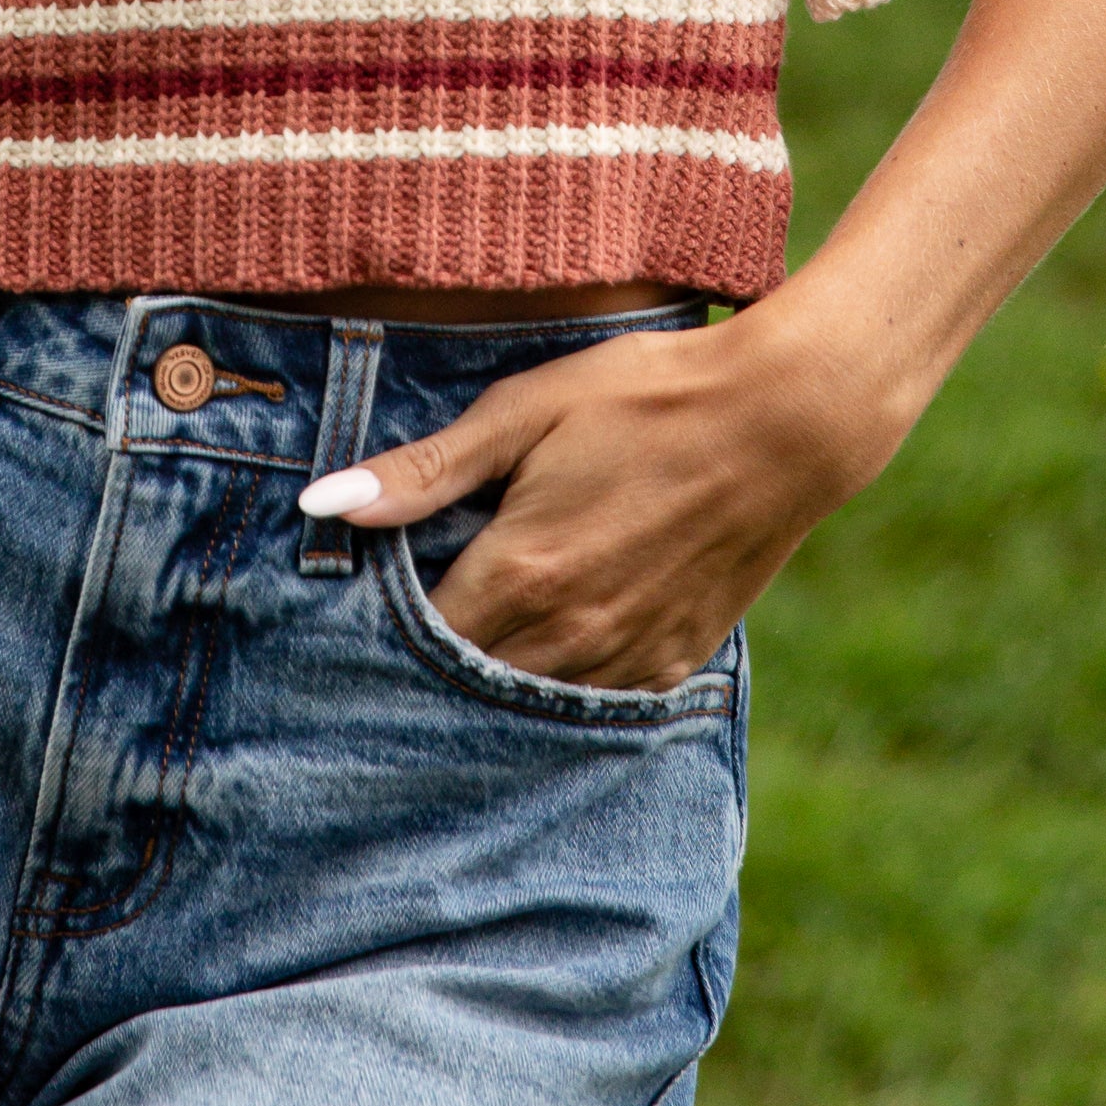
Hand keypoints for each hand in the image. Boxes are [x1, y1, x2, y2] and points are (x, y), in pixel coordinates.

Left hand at [297, 302, 886, 691]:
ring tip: (460, 652)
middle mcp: (569, 636)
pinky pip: (593, 703)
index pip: (415, 643)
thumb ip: (425, 470)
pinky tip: (541, 650)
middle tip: (389, 647)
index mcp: (520, 574)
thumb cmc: (644, 398)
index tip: (346, 618)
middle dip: (424, 673)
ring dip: (490, 689)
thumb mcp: (524, 412)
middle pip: (466, 690)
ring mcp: (626, 657)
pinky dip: (557, 687)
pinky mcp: (672, 661)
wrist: (784, 422)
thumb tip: (321, 505)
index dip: (375, 635)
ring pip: (529, 707)